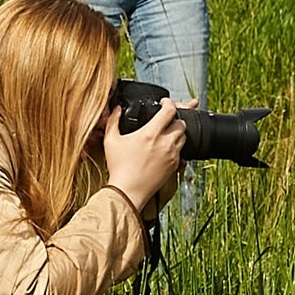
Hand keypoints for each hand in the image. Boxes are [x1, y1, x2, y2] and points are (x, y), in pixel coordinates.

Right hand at [101, 97, 184, 213]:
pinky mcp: (175, 166)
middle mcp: (165, 143)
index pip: (169, 110)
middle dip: (175, 118)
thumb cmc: (119, 168)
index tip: (164, 103)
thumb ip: (114, 120)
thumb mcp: (111, 141)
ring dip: (177, 132)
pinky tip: (167, 147)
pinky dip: (177, 146)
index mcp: (150, 134)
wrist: (127, 191)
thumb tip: (116, 108)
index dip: (169, 103)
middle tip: (167, 118)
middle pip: (181, 122)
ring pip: (184, 136)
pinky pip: (183, 151)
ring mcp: (172, 155)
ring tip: (166, 132)